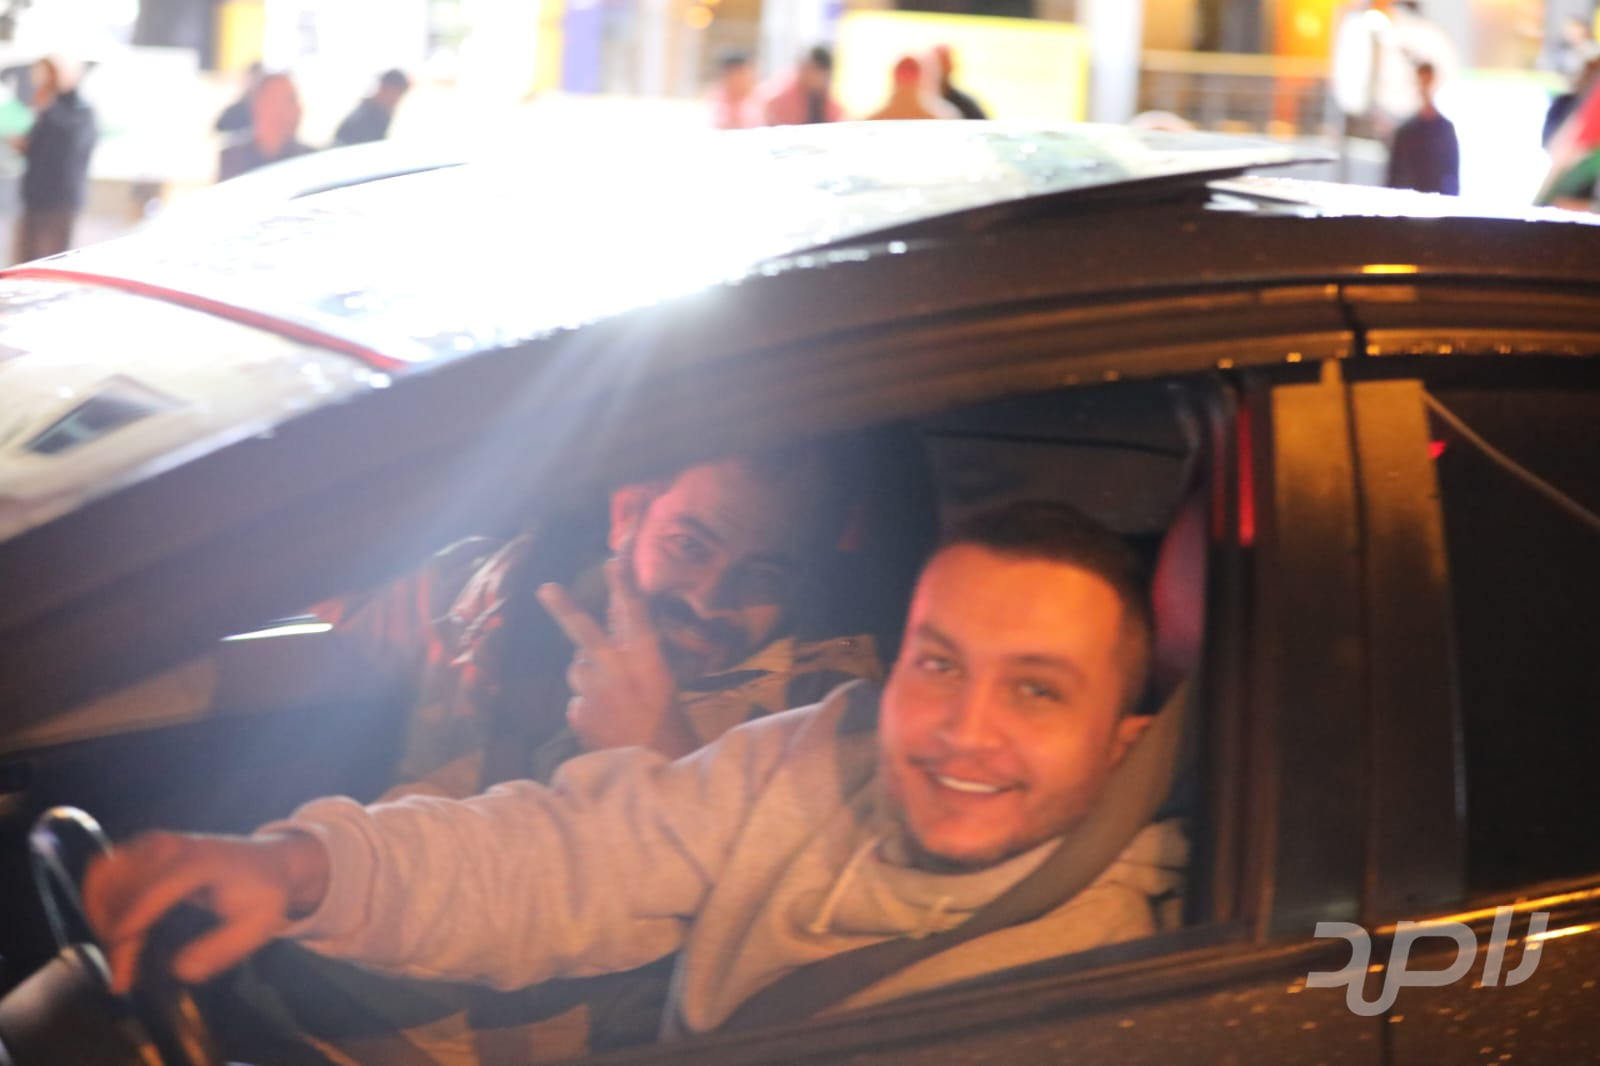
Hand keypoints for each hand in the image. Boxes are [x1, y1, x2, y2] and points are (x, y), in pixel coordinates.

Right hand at [83, 830, 329, 994]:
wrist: (271, 861)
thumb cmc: (264, 893)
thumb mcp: (258, 926)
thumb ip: (221, 950)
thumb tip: (179, 971)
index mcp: (201, 863)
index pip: (151, 894)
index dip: (128, 932)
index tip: (120, 972)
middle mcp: (172, 846)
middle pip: (120, 887)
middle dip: (112, 933)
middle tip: (123, 970)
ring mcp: (156, 841)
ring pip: (104, 876)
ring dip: (101, 915)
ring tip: (120, 950)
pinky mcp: (145, 844)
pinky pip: (106, 869)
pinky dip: (101, 898)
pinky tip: (116, 927)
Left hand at [536, 557, 694, 757]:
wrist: (655, 771)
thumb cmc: (667, 724)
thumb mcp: (662, 682)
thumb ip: (636, 653)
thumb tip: (614, 619)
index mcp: (647, 660)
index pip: (634, 614)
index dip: (622, 584)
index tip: (613, 559)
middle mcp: (618, 670)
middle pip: (585, 632)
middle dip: (564, 608)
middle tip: (546, 588)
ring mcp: (594, 693)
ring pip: (577, 669)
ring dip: (587, 676)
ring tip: (611, 699)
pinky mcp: (578, 714)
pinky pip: (576, 699)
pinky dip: (586, 706)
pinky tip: (604, 720)